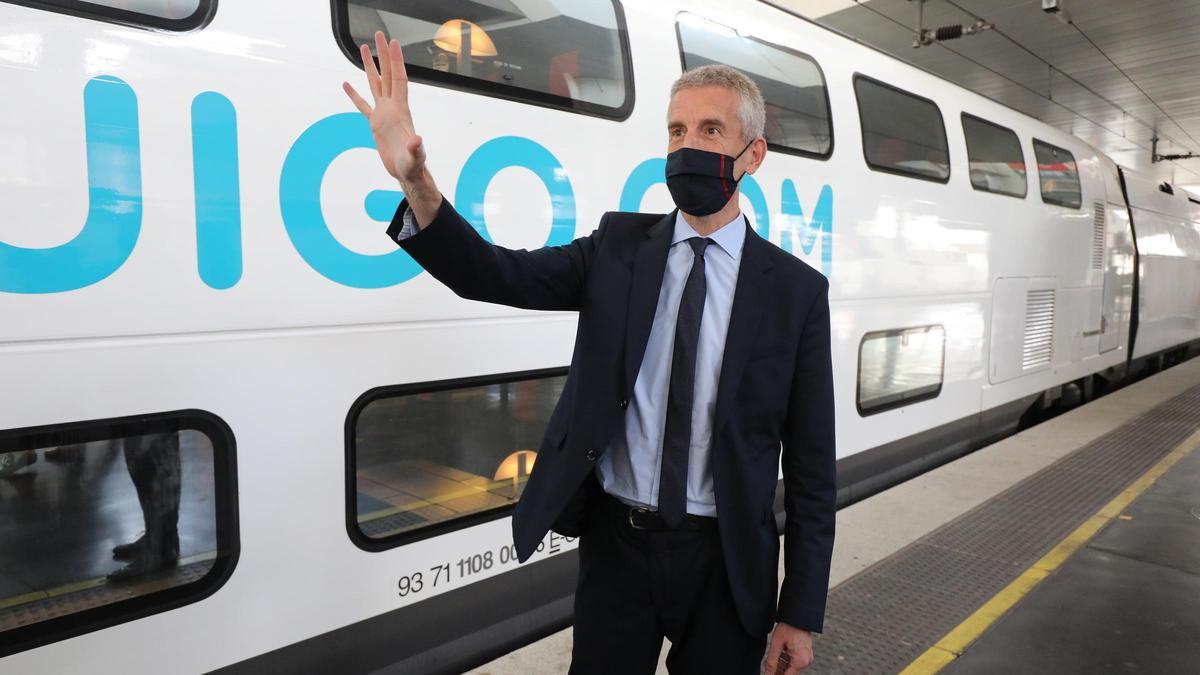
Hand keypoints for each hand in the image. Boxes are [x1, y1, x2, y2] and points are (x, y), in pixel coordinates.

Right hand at [342, 31, 440, 222]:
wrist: (407, 172)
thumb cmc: (412, 164)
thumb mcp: (414, 156)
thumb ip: (416, 148)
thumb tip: (417, 141)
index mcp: (400, 110)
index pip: (399, 79)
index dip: (396, 61)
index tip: (392, 43)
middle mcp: (392, 107)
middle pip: (387, 74)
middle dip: (383, 54)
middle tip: (379, 35)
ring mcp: (384, 113)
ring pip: (375, 84)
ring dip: (369, 66)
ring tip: (363, 47)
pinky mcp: (376, 123)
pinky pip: (362, 105)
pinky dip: (354, 94)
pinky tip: (346, 84)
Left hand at [763, 622, 812, 673]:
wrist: (798, 615)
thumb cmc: (789, 627)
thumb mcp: (776, 645)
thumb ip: (771, 662)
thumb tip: (767, 674)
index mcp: (800, 661)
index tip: (768, 674)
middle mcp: (806, 661)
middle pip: (789, 673)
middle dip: (778, 672)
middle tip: (768, 669)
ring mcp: (807, 657)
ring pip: (791, 667)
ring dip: (781, 666)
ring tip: (772, 660)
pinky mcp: (805, 653)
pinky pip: (795, 661)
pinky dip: (786, 660)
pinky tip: (778, 655)